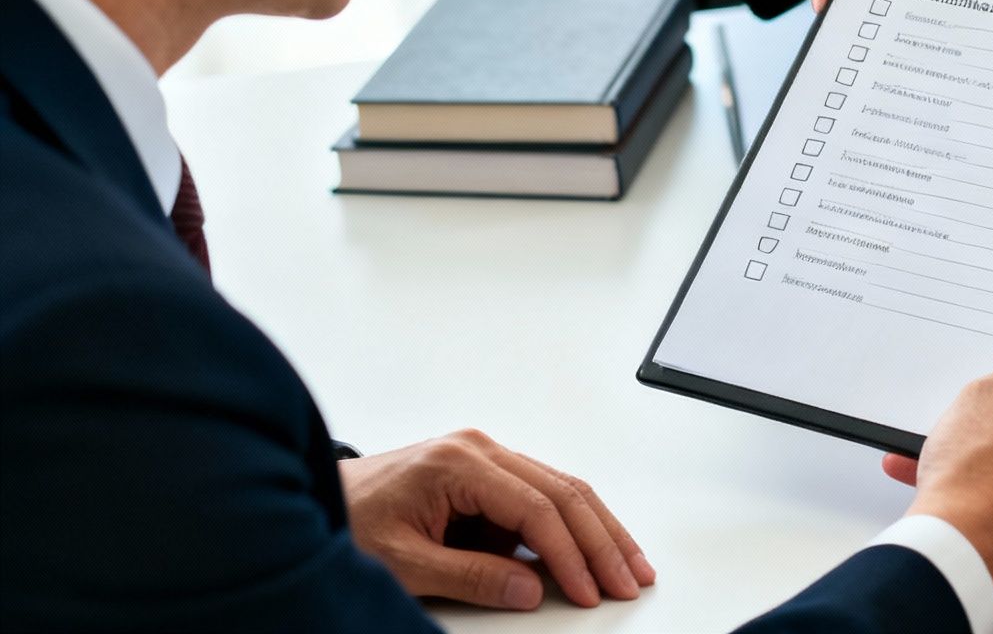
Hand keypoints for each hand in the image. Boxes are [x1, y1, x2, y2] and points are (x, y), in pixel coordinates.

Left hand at [338, 429, 655, 610]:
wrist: (317, 500)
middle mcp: (480, 449)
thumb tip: (531, 589)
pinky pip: (544, 497)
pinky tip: (596, 550)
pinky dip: (573, 527)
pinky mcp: (488, 474)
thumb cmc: (348, 523)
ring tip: (629, 565)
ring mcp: (487, 457)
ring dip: (599, 530)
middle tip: (631, 577)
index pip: (534, 507)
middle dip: (602, 540)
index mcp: (458, 461)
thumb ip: (469, 575)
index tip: (588, 589)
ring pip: (563, 490)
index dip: (568, 553)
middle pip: (563, 491)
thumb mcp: (402, 561)